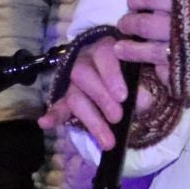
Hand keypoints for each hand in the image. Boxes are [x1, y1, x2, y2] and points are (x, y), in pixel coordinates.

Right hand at [36, 0, 171, 149]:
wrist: (125, 81)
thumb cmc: (134, 74)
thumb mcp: (143, 76)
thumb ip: (143, 86)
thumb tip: (141, 99)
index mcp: (107, 48)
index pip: (104, 53)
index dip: (111, 74)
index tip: (122, 96)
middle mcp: (86, 60)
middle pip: (82, 73)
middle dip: (100, 97)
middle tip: (117, 118)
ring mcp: (74, 80)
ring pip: (74, 94)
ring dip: (91, 118)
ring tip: (107, 140)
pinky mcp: (68, 98)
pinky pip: (59, 106)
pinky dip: (53, 115)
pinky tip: (46, 123)